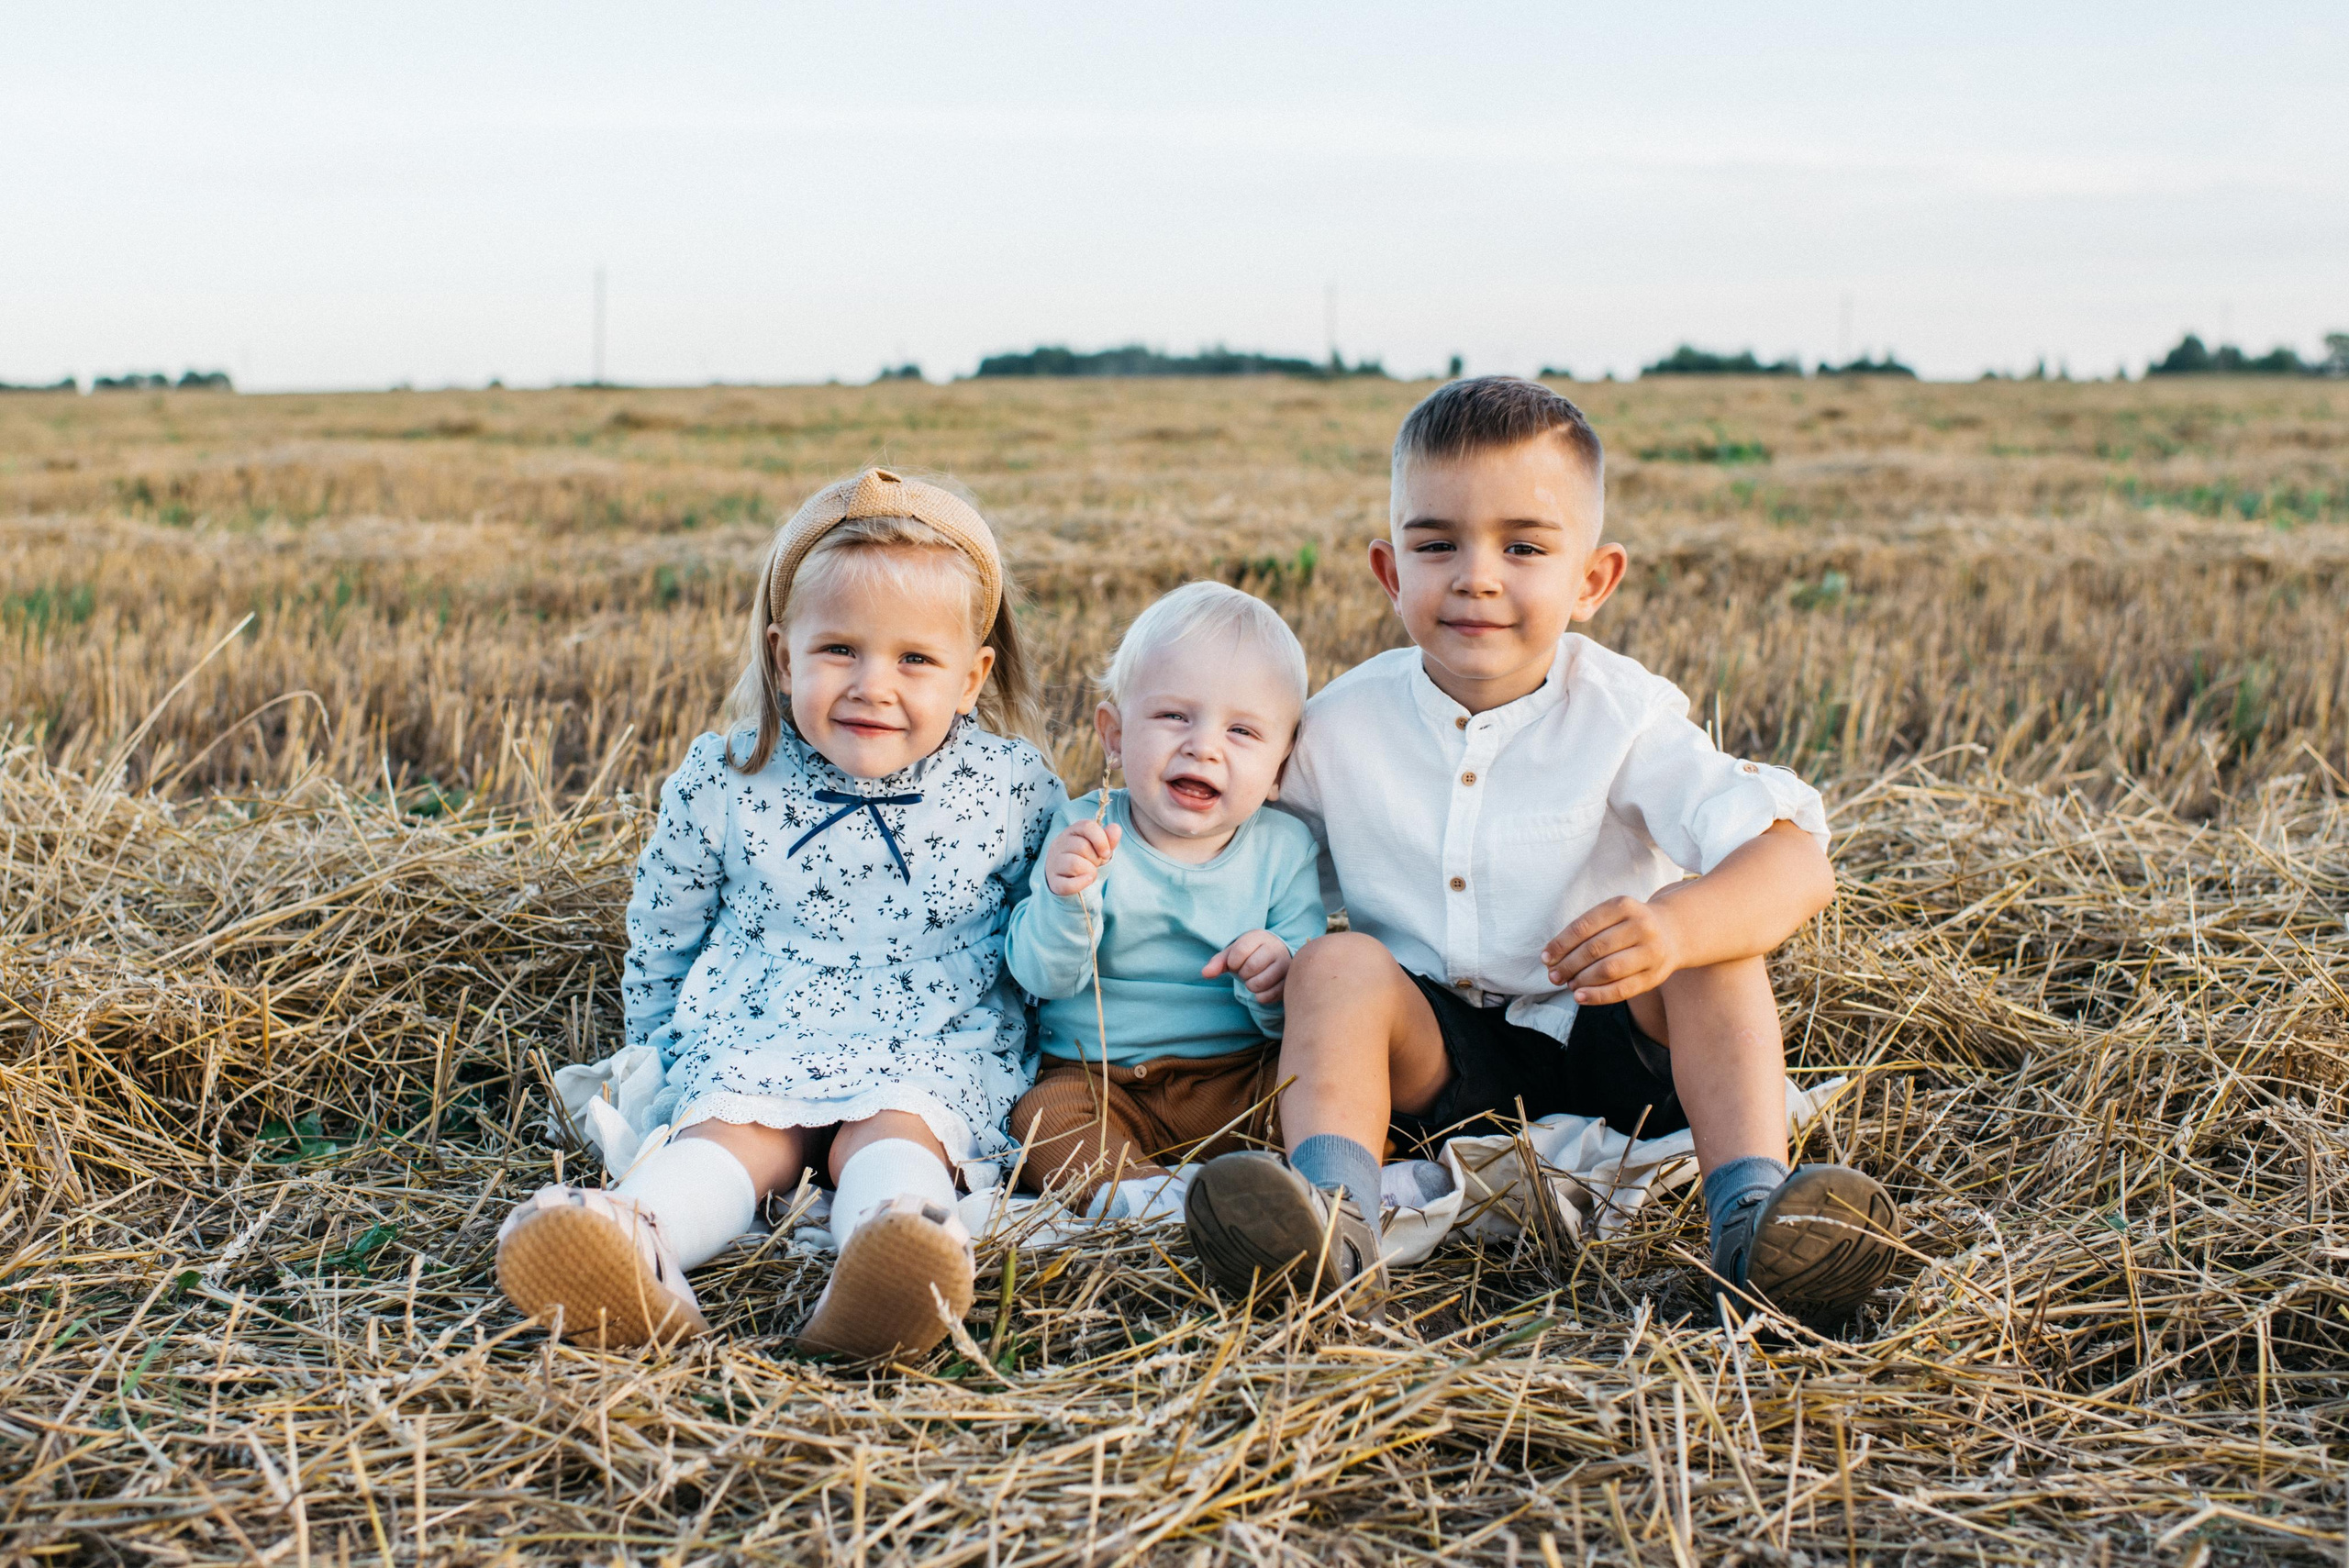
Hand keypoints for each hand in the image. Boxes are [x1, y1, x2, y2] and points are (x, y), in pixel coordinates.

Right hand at [1044, 819, 1120, 896]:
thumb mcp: (1099, 846)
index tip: (1106, 853)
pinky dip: (1081, 883)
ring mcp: (1054, 863)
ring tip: (1090, 873)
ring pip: (1074, 864)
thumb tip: (1115, 828)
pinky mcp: (1054, 882)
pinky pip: (1067, 884)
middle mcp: (1059, 844)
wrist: (1066, 876)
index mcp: (1072, 831)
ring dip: (1090, 871)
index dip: (1101, 840)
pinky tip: (1087, 880)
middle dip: (1095, 859)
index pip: (1087, 826)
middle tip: (1094, 863)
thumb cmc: (1086, 857)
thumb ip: (1109, 838)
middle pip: (1082, 847)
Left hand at [1202, 928, 1291, 1002]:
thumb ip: (1218, 963)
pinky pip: (1268, 996)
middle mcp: (1275, 948)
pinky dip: (1260, 997)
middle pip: (1250, 968)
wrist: (1276, 958)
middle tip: (1246, 972)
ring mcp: (1285, 965)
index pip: (1240, 951)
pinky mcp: (1289, 982)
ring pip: (1259, 983)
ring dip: (1251, 986)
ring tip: (1254, 979)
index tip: (1235, 963)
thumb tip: (1205, 973)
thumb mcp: (1232, 954)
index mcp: (1259, 937)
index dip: (1233, 962)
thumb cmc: (1250, 955)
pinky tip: (1262, 988)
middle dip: (1243, 974)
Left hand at [1542, 895, 1685, 1004]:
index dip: (1561, 944)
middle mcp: (1640, 926)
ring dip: (1582, 980)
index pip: (1584, 927)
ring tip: (1568, 984)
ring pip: (1608, 969)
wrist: (1673, 932)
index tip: (1546, 958)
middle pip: (1595, 949)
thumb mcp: (1611, 915)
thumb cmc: (1628, 925)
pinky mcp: (1655, 975)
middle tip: (1553, 975)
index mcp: (1623, 906)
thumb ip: (1585, 932)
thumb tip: (1552, 959)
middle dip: (1568, 964)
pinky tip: (1581, 997)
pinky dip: (1598, 996)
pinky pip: (1622, 990)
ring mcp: (1651, 951)